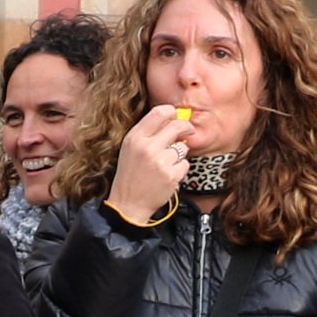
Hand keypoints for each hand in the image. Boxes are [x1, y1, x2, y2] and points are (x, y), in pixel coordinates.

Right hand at [106, 98, 197, 224]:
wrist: (128, 204)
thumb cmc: (130, 175)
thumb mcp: (130, 148)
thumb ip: (147, 132)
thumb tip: (171, 117)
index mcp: (134, 138)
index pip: (158, 113)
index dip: (172, 112)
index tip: (176, 116)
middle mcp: (147, 147)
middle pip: (176, 126)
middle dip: (186, 127)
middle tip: (187, 131)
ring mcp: (160, 162)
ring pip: (182, 147)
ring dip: (178, 153)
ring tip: (165, 164)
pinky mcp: (171, 175)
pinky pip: (185, 163)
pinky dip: (179, 169)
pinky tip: (167, 175)